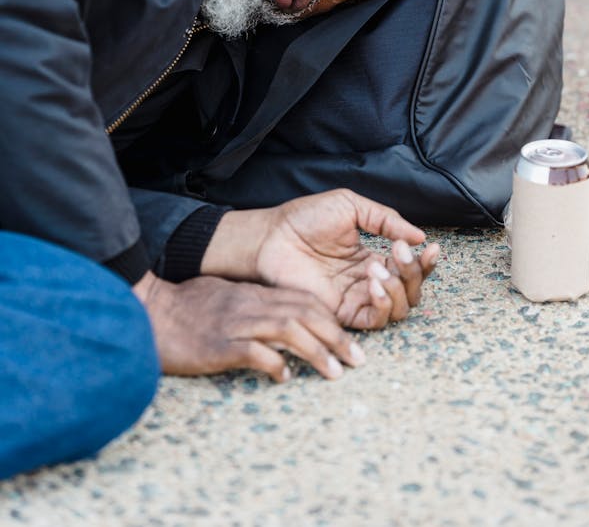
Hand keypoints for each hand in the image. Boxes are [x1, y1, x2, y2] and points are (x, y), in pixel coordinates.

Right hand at [133, 270, 364, 380]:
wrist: (148, 311)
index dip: (330, 318)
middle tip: (358, 358)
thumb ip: (250, 304)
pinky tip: (286, 377)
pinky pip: (255, 352)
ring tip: (335, 372)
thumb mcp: (223, 295)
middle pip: (305, 312)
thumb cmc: (183, 307)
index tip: (348, 338)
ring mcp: (235, 323)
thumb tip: (277, 318)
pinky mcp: (218, 346)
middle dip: (336, 335)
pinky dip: (275, 363)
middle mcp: (250, 304)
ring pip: (289, 330)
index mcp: (253, 293)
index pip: (302, 299)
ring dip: (317, 351)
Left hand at [201, 189, 439, 329]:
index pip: (409, 267)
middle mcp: (368, 280)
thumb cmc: (305, 218)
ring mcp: (356, 298)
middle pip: (412, 291)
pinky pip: (375, 320)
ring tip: (381, 267)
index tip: (431, 248)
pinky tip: (373, 282)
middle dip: (415, 274)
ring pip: (400, 309)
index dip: (425, 262)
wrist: (272, 236)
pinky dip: (383, 303)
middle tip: (401, 252)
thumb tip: (419, 237)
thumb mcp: (351, 207)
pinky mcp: (341, 313)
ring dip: (400, 288)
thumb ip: (385, 219)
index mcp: (372, 256)